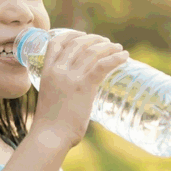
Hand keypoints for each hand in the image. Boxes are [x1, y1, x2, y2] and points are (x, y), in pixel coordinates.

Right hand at [30, 30, 128, 149]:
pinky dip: (115, 58)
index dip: (71, 34)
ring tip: (118, 48)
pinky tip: (124, 56)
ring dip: (108, 46)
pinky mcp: (84, 86)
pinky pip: (102, 65)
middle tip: (107, 42)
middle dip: (95, 39)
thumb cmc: (50, 125)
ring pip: (92, 52)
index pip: (56, 42)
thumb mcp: (51, 98)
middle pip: (78, 43)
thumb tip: (78, 96)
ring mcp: (70, 77)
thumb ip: (62, 91)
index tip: (83, 35)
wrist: (49, 136)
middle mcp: (58, 70)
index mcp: (47, 71)